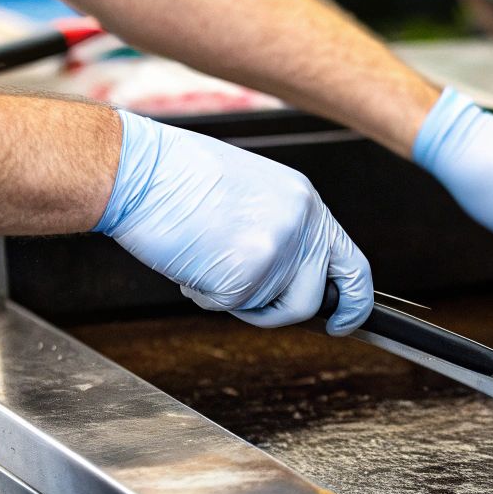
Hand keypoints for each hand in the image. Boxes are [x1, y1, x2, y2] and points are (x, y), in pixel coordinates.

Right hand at [95, 110, 372, 333]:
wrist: (139, 170)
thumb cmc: (180, 177)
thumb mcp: (253, 194)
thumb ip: (283, 231)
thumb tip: (290, 275)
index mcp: (305, 202)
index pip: (353, 265)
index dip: (353, 303)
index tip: (341, 322)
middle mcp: (300, 226)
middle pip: (310, 300)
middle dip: (276, 312)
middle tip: (240, 295)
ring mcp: (275, 251)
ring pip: (267, 308)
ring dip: (235, 299)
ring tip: (205, 259)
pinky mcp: (244, 275)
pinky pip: (229, 306)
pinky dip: (204, 294)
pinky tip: (188, 259)